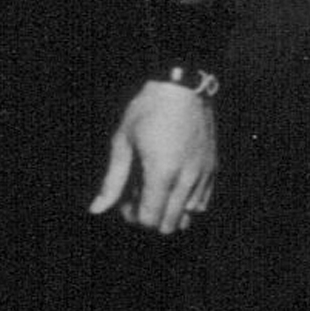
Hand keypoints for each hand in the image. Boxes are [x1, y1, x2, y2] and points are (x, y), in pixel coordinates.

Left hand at [90, 80, 215, 234]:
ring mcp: (202, 174)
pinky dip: (186, 204)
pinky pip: (202, 203)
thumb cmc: (148, 110)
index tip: (125, 202)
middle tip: (138, 197)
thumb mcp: (123, 141)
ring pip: (187, 216)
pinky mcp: (213, 168)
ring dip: (169, 212)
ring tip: (157, 190)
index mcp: (161, 173)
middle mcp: (186, 179)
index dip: (133, 217)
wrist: (182, 86)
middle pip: (169, 224)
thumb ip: (112, 181)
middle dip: (150, 218)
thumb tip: (96, 209)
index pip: (149, 219)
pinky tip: (174, 187)